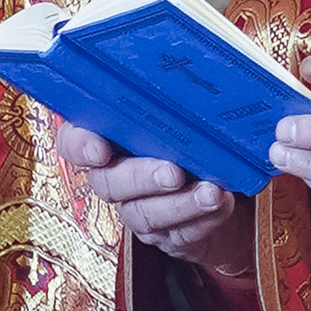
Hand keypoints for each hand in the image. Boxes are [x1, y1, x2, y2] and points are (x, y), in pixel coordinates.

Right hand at [55, 117, 254, 289]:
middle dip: (141, 178)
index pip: (74, 141)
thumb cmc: (203, 134)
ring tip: (212, 192)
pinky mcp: (167, 236)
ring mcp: (139, 209)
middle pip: (108, 183)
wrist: (236, 182)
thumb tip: (190, 74)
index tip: (100, 149)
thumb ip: (174, 99)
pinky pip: (177, 235)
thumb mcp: (188, 110)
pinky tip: (221, 204)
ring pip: (143, 215)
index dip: (80, 145)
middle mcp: (115, 176)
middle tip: (174, 172)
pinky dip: (203, 220)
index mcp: (109, 137)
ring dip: (180, 204)